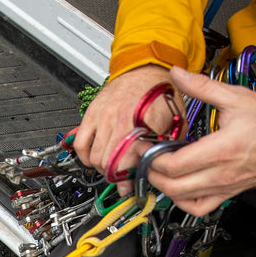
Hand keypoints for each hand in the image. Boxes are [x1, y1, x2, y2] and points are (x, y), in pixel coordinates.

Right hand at [70, 64, 176, 192]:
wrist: (146, 68)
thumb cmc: (160, 93)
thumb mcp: (175, 119)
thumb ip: (167, 145)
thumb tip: (159, 169)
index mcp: (145, 120)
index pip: (131, 159)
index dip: (130, 178)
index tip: (131, 187)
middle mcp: (122, 118)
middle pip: (110, 162)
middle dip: (116, 176)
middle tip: (123, 179)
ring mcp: (104, 116)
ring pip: (95, 157)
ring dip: (102, 168)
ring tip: (112, 168)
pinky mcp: (91, 114)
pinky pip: (80, 143)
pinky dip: (85, 157)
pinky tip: (94, 159)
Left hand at [144, 66, 255, 215]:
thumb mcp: (235, 97)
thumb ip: (201, 86)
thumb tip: (177, 73)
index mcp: (222, 149)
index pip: (175, 164)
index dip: (152, 156)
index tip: (144, 144)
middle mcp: (222, 173)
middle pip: (173, 186)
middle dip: (152, 173)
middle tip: (146, 157)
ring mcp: (224, 186)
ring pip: (182, 199)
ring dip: (163, 186)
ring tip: (157, 169)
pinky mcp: (227, 193)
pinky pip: (198, 208)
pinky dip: (182, 201)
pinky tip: (177, 187)